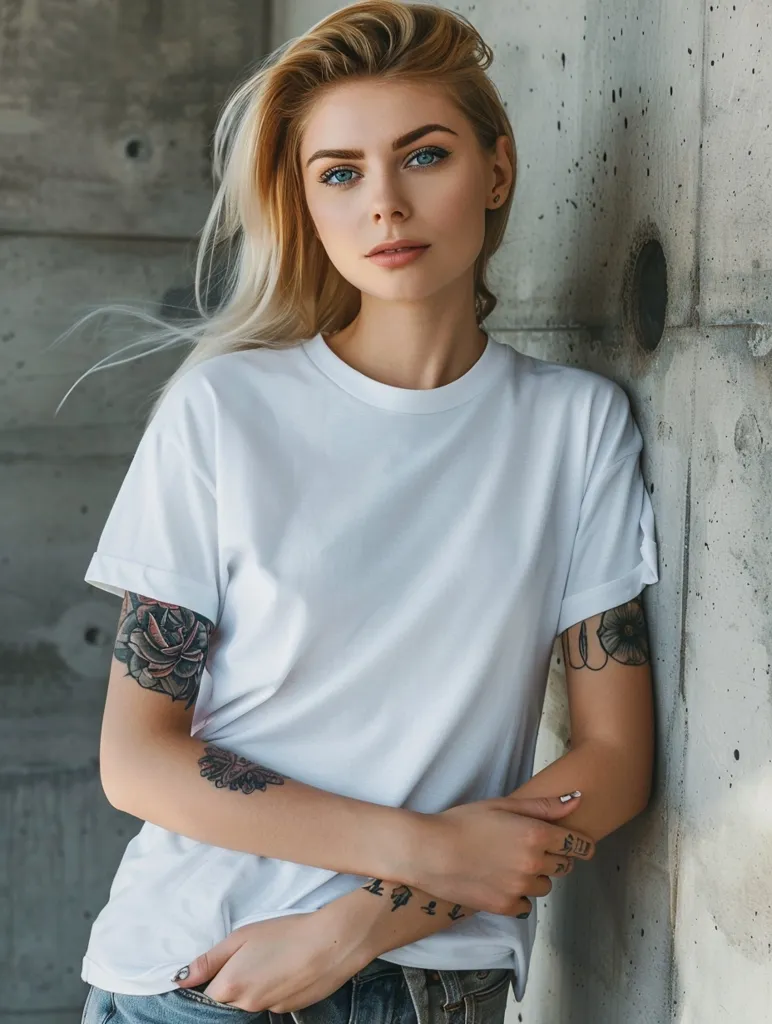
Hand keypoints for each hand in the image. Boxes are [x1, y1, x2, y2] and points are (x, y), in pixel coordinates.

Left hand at [172, 904, 372, 1012]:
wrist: (331, 944)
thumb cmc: (285, 933)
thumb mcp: (242, 937)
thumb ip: (209, 960)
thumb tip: (180, 978)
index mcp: (230, 986)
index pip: (208, 992)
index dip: (217, 975)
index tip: (230, 959)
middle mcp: (246, 1005)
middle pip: (230, 998)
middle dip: (237, 979)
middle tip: (256, 953)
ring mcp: (269, 1010)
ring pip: (252, 1000)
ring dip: (256, 984)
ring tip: (276, 958)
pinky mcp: (289, 1011)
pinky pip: (271, 1002)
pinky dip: (275, 988)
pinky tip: (289, 968)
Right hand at [408, 793, 593, 916]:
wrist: (429, 851)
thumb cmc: (462, 822)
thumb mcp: (502, 805)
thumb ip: (544, 806)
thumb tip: (578, 800)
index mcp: (536, 834)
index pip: (578, 844)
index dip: (580, 843)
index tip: (576, 844)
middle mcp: (533, 863)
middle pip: (564, 866)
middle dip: (554, 857)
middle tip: (529, 847)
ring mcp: (520, 888)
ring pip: (545, 886)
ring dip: (536, 876)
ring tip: (509, 863)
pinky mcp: (505, 907)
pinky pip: (526, 905)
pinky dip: (518, 896)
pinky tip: (499, 880)